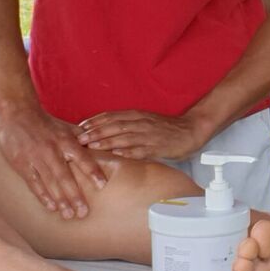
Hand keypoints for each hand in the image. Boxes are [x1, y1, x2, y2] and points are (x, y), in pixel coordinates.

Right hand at [0, 100, 109, 218]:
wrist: (18, 114)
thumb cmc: (48, 124)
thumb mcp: (68, 128)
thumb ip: (85, 141)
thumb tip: (106, 150)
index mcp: (66, 140)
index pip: (82, 157)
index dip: (92, 171)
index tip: (102, 185)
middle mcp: (52, 150)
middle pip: (65, 176)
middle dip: (75, 195)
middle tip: (83, 213)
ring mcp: (36, 158)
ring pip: (50, 183)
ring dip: (60, 200)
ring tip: (69, 215)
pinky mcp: (23, 164)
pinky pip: (34, 183)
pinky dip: (43, 196)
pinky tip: (51, 207)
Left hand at [75, 107, 203, 165]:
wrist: (191, 130)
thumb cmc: (166, 128)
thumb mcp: (145, 120)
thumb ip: (128, 124)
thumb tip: (107, 130)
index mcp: (136, 115)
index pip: (111, 116)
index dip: (94, 121)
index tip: (79, 127)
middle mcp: (140, 123)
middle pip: (113, 126)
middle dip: (95, 132)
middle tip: (79, 138)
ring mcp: (148, 135)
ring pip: (124, 137)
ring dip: (107, 141)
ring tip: (92, 146)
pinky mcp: (157, 147)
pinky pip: (140, 149)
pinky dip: (127, 152)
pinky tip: (116, 155)